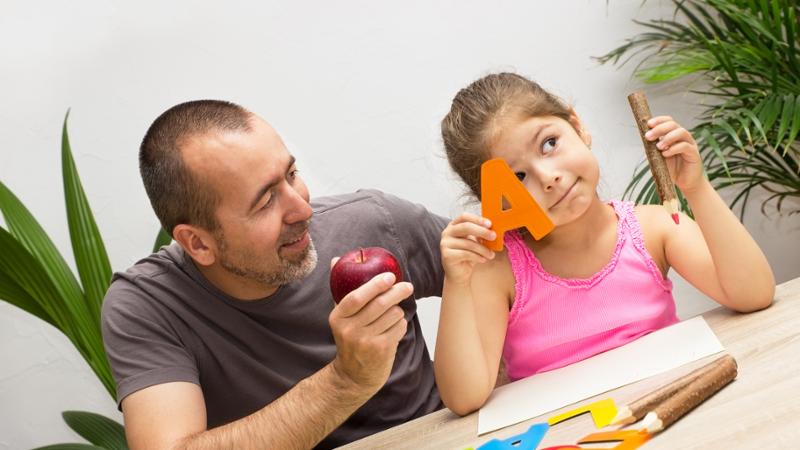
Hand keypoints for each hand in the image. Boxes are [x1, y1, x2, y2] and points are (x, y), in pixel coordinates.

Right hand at [328, 266, 411, 392]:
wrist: (353, 376)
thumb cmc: (350, 338)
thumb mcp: (341, 317)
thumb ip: (341, 289)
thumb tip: (336, 259)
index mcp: (337, 318)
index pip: (355, 297)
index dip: (374, 285)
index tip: (389, 276)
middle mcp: (349, 330)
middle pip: (379, 304)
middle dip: (397, 292)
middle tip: (407, 286)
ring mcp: (365, 342)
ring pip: (393, 315)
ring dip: (398, 311)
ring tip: (393, 315)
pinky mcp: (381, 350)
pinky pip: (399, 327)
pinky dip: (401, 324)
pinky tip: (394, 328)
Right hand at [440, 213, 495, 284]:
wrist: (459, 273)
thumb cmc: (468, 256)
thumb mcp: (475, 242)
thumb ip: (481, 235)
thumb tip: (493, 230)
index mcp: (454, 226)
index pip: (464, 217)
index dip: (477, 219)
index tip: (490, 224)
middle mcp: (447, 232)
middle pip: (465, 227)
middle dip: (482, 231)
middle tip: (493, 236)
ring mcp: (445, 243)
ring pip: (468, 243)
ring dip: (483, 249)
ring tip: (491, 255)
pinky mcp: (446, 255)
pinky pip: (465, 254)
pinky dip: (477, 257)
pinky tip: (483, 260)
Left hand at [646, 116, 705, 192]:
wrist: (685, 183)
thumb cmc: (672, 169)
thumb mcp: (659, 157)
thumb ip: (653, 148)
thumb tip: (644, 138)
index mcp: (674, 135)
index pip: (668, 121)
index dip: (659, 120)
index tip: (648, 124)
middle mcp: (683, 137)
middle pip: (673, 124)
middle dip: (659, 129)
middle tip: (648, 136)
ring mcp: (690, 144)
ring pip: (681, 132)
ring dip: (667, 138)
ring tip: (658, 147)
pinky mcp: (694, 153)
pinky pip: (685, 146)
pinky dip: (674, 148)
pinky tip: (665, 154)